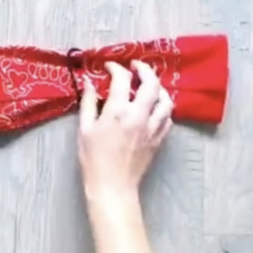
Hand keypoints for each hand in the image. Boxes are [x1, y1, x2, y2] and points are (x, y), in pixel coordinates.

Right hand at [78, 60, 173, 201]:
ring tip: (149, 86)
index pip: (122, 79)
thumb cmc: (93, 159)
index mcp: (118, 111)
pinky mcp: (159, 139)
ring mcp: (152, 127)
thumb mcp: (85, 129)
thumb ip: (88, 103)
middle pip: (151, 83)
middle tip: (136, 66)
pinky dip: (162, 108)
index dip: (116, 68)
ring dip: (158, 88)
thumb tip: (88, 82)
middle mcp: (139, 115)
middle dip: (145, 70)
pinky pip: (167, 117)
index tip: (110, 67)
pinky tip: (154, 109)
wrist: (112, 186)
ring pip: (165, 100)